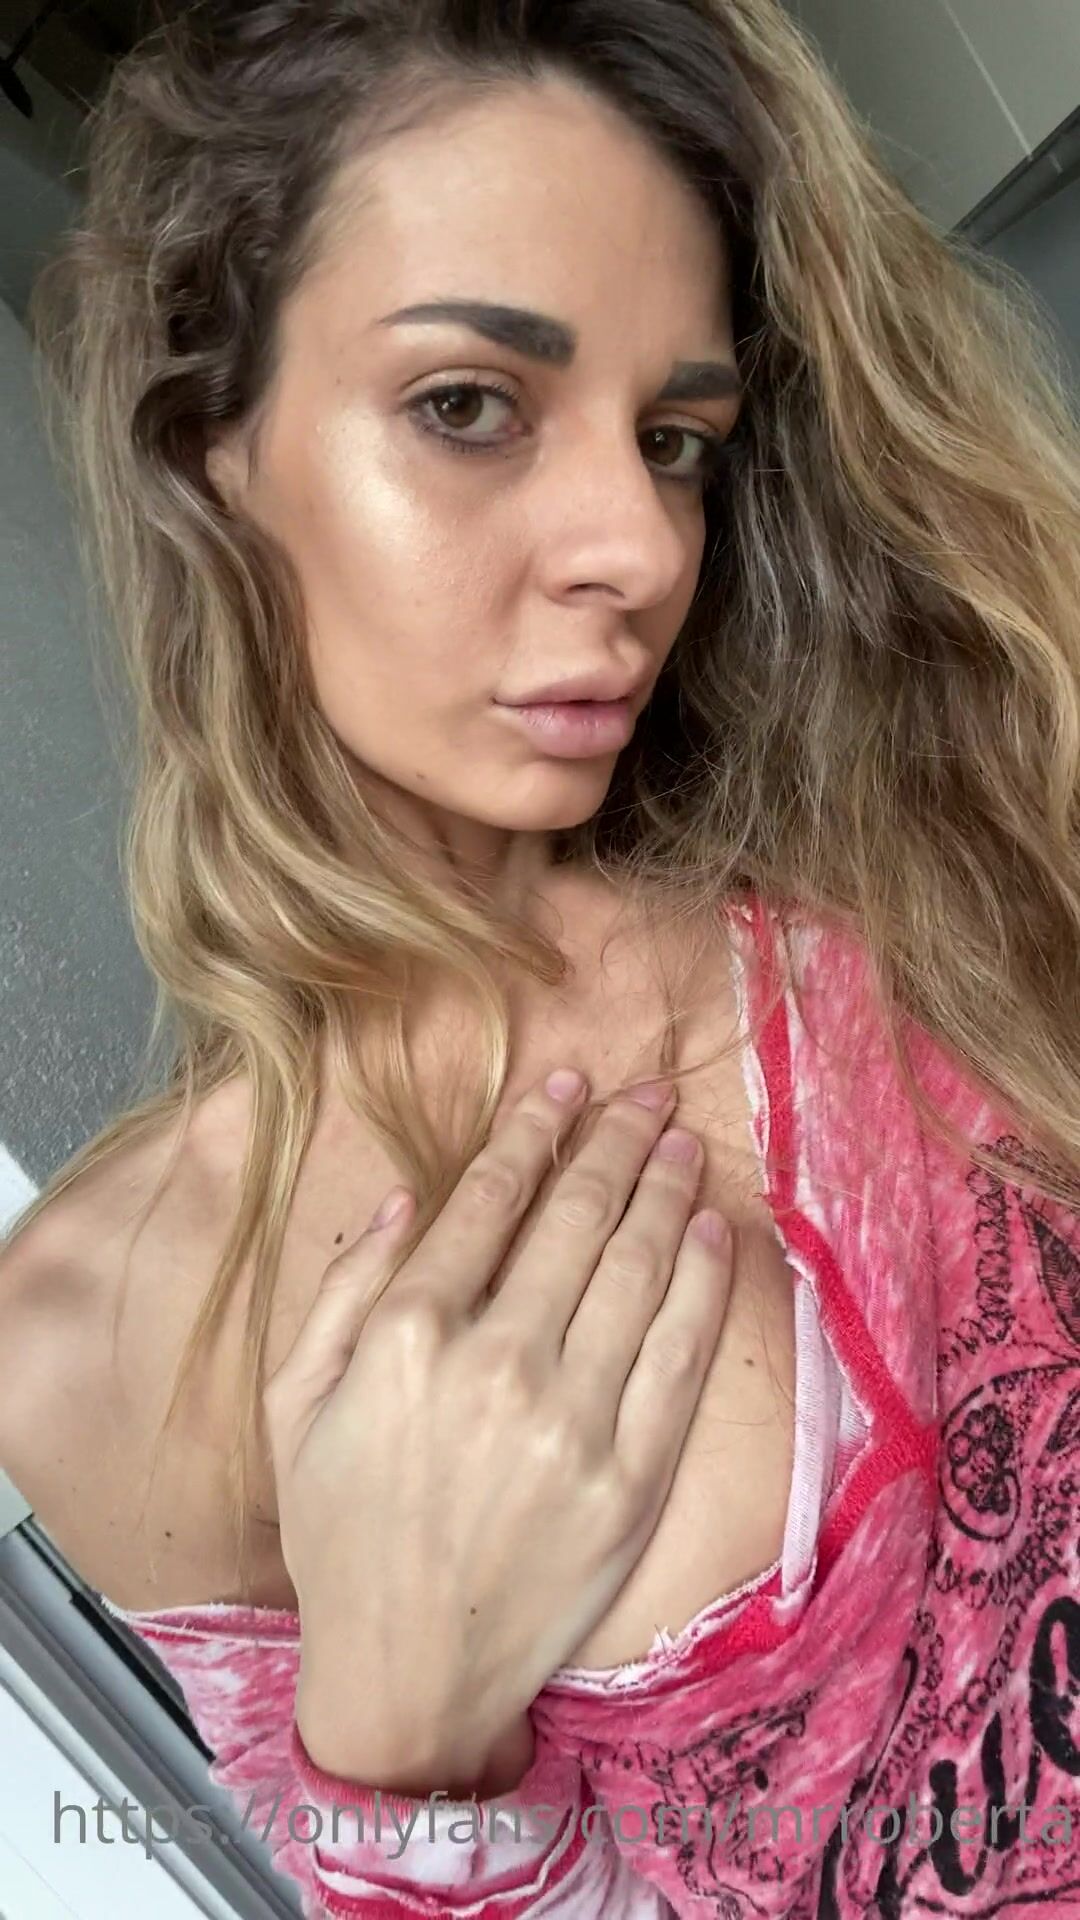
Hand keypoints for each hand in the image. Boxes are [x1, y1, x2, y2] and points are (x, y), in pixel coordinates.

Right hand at [264, 1069, 733, 1782]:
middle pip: (576, 1216)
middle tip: (646, 1094)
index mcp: (408, 1336)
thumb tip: (399, 1200)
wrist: (409, 1672)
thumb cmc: (341, 1533)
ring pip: (637, 1266)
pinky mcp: (635, 1474)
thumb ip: (342, 1291)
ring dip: (665, 1188)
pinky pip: (682, 1351)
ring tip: (682, 1140)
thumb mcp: (293, 1405)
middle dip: (616, 1139)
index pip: (490, 1199)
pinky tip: (708, 1230)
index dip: (534, 1129)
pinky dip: (702, 1279)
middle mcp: (498, 1363)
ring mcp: (576, 1420)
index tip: (564, 1085)